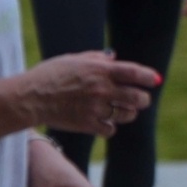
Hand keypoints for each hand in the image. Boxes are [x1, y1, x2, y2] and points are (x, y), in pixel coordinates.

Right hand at [20, 51, 157, 135]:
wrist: (30, 98)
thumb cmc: (50, 74)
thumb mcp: (73, 59)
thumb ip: (96, 58)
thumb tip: (113, 58)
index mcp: (100, 70)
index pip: (134, 73)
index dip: (148, 77)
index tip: (155, 80)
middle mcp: (102, 89)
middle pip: (137, 97)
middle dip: (143, 99)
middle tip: (142, 100)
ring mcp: (96, 108)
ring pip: (127, 115)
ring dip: (129, 113)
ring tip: (123, 110)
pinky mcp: (88, 125)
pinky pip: (110, 129)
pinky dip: (110, 126)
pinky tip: (105, 122)